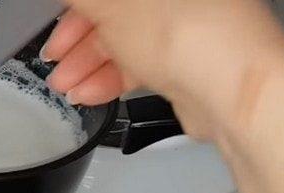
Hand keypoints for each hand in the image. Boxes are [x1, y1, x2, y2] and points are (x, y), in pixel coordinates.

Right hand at [42, 0, 283, 142]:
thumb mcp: (110, 2)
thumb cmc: (187, 33)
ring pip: (125, 39)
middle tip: (54, 56)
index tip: (52, 18)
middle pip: (115, 9)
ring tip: (65, 85)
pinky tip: (88, 93)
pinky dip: (111, 78)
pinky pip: (140, 63)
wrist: (231, 91)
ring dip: (87, 64)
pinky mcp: (187, 59)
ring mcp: (186, 24)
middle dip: (76, 38)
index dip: (74, 6)